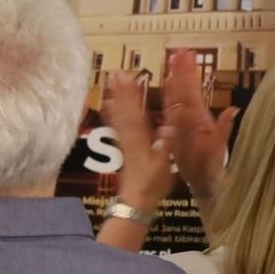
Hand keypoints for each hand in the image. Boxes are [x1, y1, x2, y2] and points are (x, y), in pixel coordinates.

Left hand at [101, 72, 173, 209]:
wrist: (136, 200)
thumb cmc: (152, 184)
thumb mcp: (163, 166)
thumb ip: (164, 147)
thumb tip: (167, 128)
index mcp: (141, 140)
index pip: (136, 114)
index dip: (132, 96)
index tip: (129, 79)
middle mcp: (130, 138)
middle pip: (125, 110)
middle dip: (121, 91)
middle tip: (116, 72)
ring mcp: (125, 141)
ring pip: (120, 115)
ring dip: (116, 97)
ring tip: (111, 80)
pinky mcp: (123, 146)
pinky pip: (116, 126)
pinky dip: (111, 114)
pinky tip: (107, 104)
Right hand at [161, 51, 237, 199]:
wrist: (205, 182)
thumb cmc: (209, 169)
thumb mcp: (216, 151)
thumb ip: (223, 131)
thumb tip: (234, 110)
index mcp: (197, 120)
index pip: (190, 92)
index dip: (186, 74)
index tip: (184, 56)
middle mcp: (192, 118)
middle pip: (185, 90)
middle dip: (182, 70)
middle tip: (180, 51)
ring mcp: (185, 123)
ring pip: (179, 96)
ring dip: (176, 78)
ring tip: (174, 60)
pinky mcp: (179, 130)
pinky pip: (173, 108)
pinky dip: (169, 94)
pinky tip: (167, 84)